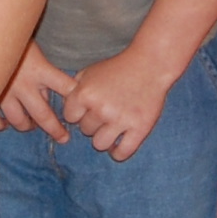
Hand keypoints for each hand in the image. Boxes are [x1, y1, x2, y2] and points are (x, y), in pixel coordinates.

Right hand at [0, 42, 74, 141]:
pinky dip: (0, 123)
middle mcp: (25, 85)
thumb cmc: (14, 37)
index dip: (75, 98)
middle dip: (55, 129)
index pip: (66, 87)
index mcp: (40, 70)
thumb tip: (49, 92)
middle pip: (43, 115)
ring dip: (28, 126)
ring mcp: (6, 93)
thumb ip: (43, 72)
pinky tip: (4, 122)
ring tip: (32, 126)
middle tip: (63, 138)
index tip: (81, 108)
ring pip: (19, 120)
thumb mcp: (35, 50)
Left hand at [62, 44, 180, 162]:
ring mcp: (120, 120)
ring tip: (111, 128)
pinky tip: (118, 145)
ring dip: (103, 137)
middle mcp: (100, 109)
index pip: (70, 117)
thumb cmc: (118, 68)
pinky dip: (118, 153)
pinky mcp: (139, 129)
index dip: (79, 112)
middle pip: (85, 130)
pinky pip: (122, 152)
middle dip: (93, 123)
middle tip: (106, 113)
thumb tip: (66, 109)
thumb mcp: (90, 72)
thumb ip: (74, 89)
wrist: (150, 65)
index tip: (89, 108)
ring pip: (100, 144)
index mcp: (85, 94)